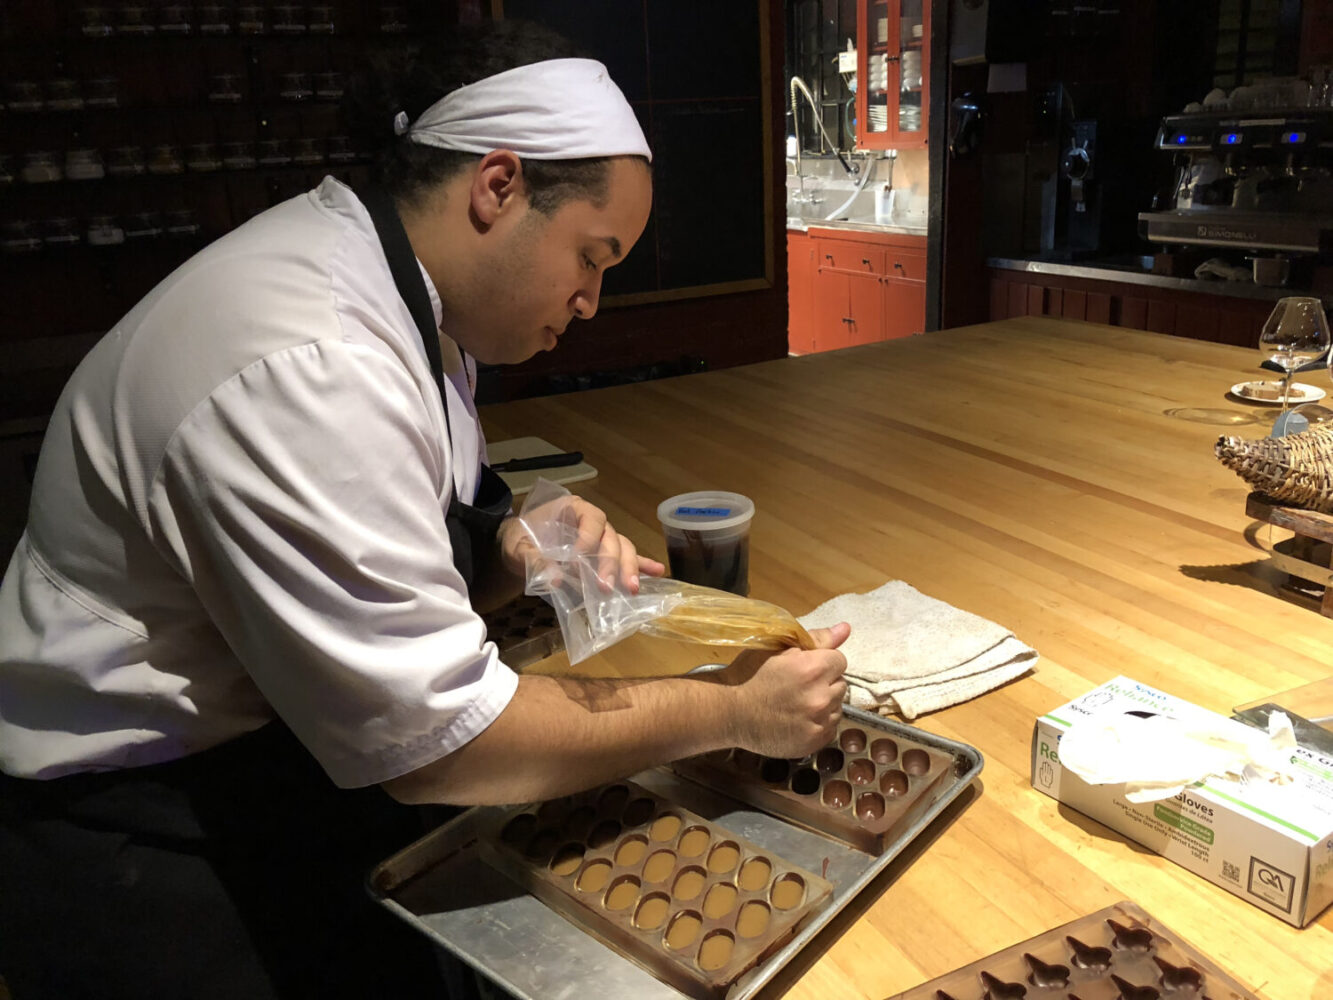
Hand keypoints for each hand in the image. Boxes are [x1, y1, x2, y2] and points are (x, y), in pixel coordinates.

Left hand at [498, 499, 664, 593]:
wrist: (518, 548)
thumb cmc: (519, 541)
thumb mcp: (518, 548)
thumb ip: (534, 560)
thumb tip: (554, 578)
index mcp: (574, 508)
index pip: (591, 520)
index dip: (588, 539)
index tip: (577, 561)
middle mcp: (593, 522)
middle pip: (611, 538)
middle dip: (611, 563)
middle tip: (605, 587)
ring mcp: (602, 539)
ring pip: (623, 548)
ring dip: (629, 568)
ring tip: (632, 589)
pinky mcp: (604, 556)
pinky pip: (626, 558)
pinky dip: (641, 566)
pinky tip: (657, 573)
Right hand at [723, 623, 850, 757]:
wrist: (728, 712)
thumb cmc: (749, 675)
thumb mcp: (777, 649)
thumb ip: (816, 639)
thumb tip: (846, 629)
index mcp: (813, 669)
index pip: (840, 660)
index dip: (821, 662)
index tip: (804, 668)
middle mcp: (821, 697)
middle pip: (840, 684)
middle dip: (824, 683)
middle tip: (798, 686)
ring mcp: (819, 723)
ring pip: (837, 707)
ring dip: (823, 704)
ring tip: (797, 704)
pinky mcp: (814, 742)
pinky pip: (830, 728)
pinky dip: (818, 723)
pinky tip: (797, 719)